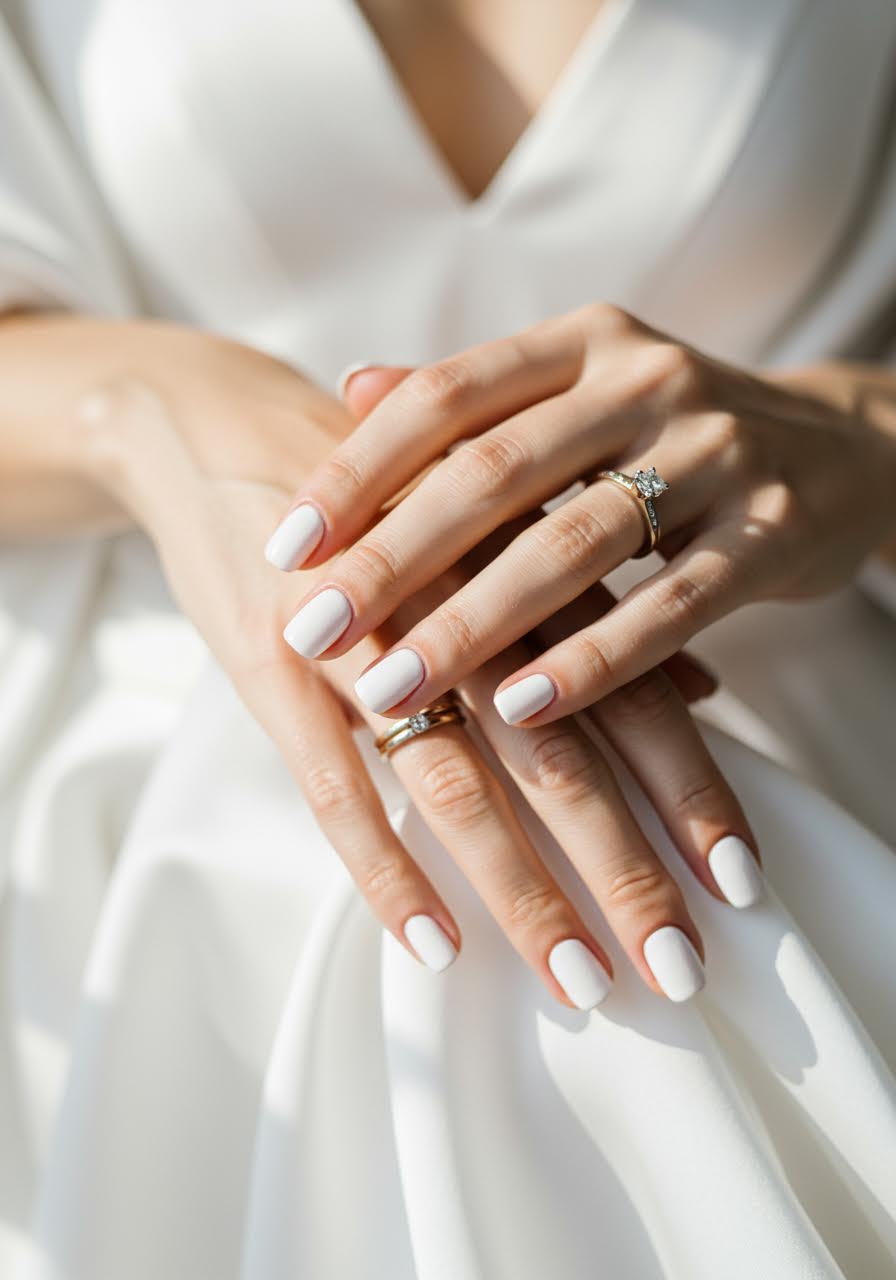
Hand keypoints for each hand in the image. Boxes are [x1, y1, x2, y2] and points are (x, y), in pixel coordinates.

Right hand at [79, 362, 753, 1011]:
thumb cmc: (382, 494)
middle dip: (624, 868)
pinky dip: (387, 868)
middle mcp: (460, 608)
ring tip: (579, 984)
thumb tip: (706, 689)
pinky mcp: (276, 669)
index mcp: (524, 572)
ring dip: (523, 893)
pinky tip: (434, 946)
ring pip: (459, 785)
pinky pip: (337, 788)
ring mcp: (364, 641)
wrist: (226, 427)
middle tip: (678, 970)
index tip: (740, 884)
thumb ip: (594, 618)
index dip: (691, 789)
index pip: (632, 693)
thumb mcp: (494, 537)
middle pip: (561, 755)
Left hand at [269, 303, 895, 727]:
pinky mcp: (773, 533)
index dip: (356, 470)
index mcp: (582, 341)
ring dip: (474, 625)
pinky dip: (594, 663)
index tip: (285, 544)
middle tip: (313, 631)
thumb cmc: (673, 433)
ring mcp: (717, 453)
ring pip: (574, 544)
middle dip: (393, 560)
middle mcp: (646, 380)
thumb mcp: (581, 389)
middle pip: (495, 474)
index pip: (446, 397)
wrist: (841, 446)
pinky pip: (672, 609)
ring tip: (394, 691)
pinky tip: (523, 710)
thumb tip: (351, 387)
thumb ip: (475, 397)